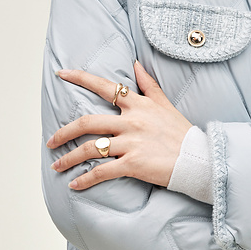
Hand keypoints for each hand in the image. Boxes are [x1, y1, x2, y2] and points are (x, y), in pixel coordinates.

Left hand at [47, 59, 193, 189]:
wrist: (199, 159)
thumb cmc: (182, 133)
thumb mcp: (165, 104)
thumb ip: (148, 84)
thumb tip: (136, 64)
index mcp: (138, 105)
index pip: (104, 86)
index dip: (80, 78)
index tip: (62, 74)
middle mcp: (131, 121)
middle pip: (88, 122)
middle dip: (64, 132)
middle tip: (51, 141)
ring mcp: (131, 143)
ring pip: (90, 148)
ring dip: (70, 158)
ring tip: (57, 165)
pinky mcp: (133, 164)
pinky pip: (102, 171)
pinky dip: (85, 179)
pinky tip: (75, 185)